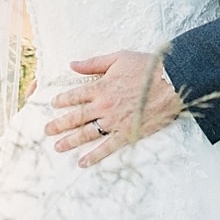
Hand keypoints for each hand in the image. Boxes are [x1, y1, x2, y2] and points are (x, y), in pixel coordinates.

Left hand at [48, 50, 183, 165]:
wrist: (172, 83)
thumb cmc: (148, 68)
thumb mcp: (119, 58)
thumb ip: (94, 63)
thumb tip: (72, 64)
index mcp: (101, 87)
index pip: (75, 95)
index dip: (62, 100)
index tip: (53, 104)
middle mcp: (104, 105)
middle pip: (76, 117)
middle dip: (59, 124)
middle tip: (47, 130)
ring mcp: (114, 121)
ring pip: (87, 133)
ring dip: (71, 141)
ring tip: (58, 147)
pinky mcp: (127, 133)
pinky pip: (107, 147)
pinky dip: (94, 156)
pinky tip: (83, 162)